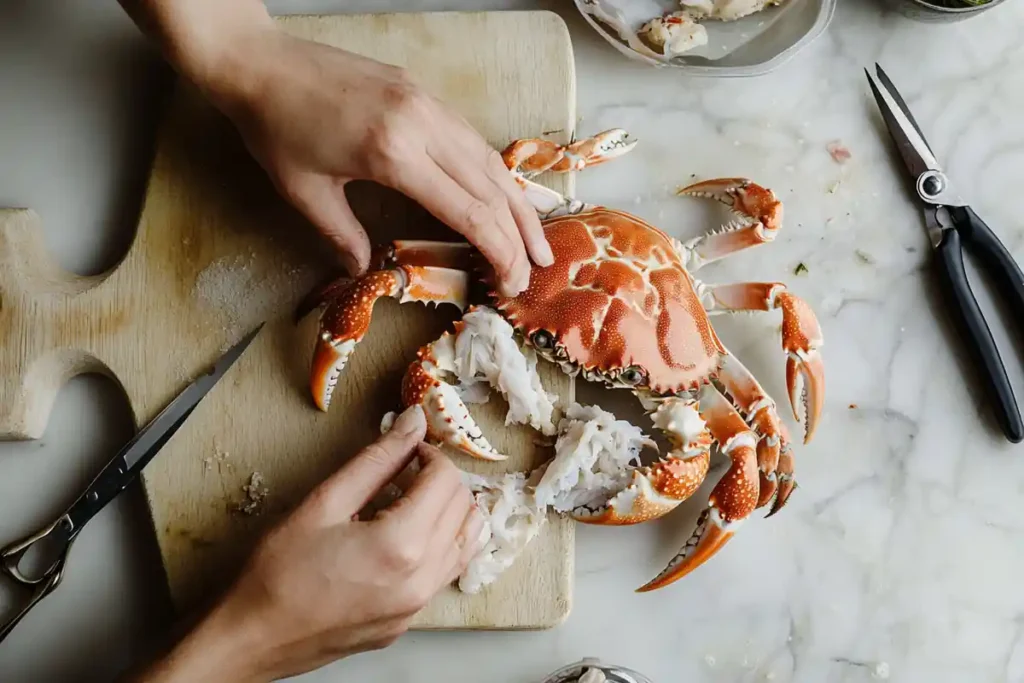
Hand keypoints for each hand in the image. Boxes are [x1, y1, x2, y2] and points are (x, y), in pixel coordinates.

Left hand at [119, 0, 551, 294]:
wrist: (256, 61)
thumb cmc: (273, 130)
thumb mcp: (304, 193)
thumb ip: (343, 236)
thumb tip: (367, 273)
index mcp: (393, 154)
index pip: (467, 211)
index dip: (497, 250)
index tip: (511, 281)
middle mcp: (421, 124)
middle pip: (491, 185)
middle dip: (519, 232)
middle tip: (538, 268)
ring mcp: (425, 102)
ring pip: (488, 158)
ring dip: (516, 200)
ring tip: (535, 236)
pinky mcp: (420, 91)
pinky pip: (469, 137)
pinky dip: (492, 171)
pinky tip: (500, 193)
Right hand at [125, 405, 483, 681]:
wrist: (254, 637)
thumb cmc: (278, 574)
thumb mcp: (325, 502)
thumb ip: (378, 459)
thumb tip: (412, 423)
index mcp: (401, 545)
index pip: (446, 480)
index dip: (430, 454)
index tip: (408, 449)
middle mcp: (421, 579)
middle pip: (463, 508)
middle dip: (441, 479)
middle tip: (405, 471)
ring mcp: (417, 606)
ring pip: (466, 542)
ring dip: (448, 511)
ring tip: (410, 500)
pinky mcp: (408, 621)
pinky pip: (446, 572)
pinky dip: (442, 544)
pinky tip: (407, 536)